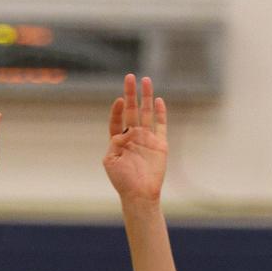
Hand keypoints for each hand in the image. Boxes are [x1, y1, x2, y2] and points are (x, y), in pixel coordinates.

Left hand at [103, 74, 167, 205]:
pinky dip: (160, 113)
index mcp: (119, 141)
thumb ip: (114, 143)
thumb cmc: (122, 181)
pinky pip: (161, 125)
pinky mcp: (160, 144)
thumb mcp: (110, 161)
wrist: (140, 194)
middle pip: (132, 111)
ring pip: (147, 113)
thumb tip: (122, 131)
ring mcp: (147, 139)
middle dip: (131, 93)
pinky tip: (159, 100)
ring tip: (145, 80)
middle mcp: (133, 137)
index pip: (117, 120)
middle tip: (129, 77)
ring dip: (146, 97)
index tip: (119, 100)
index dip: (117, 110)